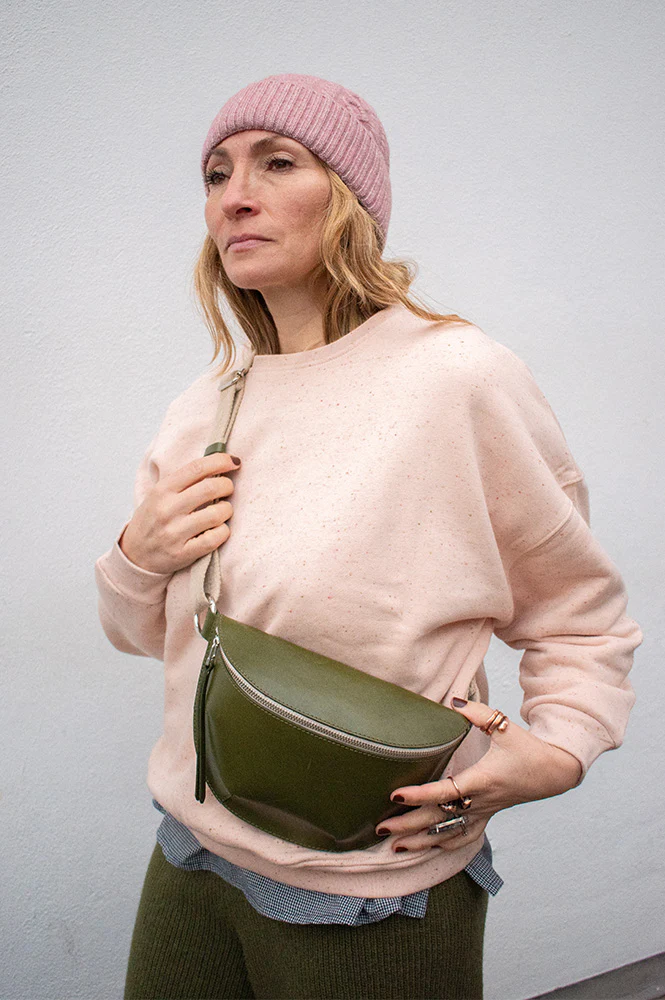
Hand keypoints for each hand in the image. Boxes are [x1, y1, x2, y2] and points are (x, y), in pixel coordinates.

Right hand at [119, 452, 241, 573]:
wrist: (135, 555)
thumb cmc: (153, 520)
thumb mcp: (159, 494)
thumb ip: (184, 481)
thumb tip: (219, 463)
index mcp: (162, 490)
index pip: (197, 468)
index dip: (220, 461)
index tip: (234, 462)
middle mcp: (167, 510)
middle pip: (211, 488)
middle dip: (227, 485)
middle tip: (228, 489)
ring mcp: (174, 533)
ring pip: (217, 514)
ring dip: (227, 510)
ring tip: (222, 511)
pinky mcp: (182, 554)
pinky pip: (215, 539)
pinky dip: (223, 531)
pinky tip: (218, 529)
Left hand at [375, 698, 582, 852]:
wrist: (554, 772)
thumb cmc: (528, 749)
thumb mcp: (505, 726)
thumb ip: (478, 713)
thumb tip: (454, 701)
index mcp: (481, 780)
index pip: (444, 792)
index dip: (419, 795)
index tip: (395, 795)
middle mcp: (480, 802)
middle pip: (439, 820)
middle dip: (408, 826)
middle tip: (380, 828)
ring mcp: (484, 813)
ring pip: (448, 835)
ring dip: (420, 843)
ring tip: (393, 847)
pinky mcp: (487, 816)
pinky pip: (463, 838)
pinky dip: (442, 846)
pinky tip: (425, 849)